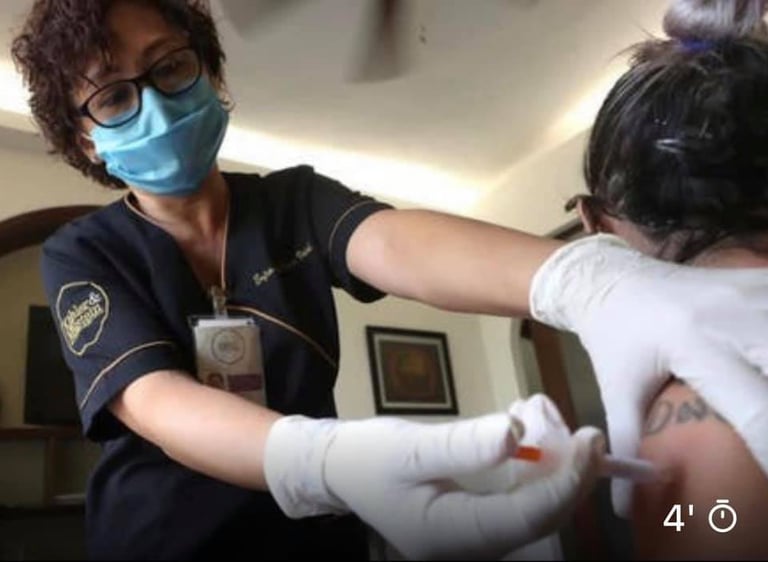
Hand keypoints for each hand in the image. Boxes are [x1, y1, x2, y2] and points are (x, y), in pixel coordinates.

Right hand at [264, 397, 603, 559]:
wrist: (338, 468)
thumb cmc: (367, 457)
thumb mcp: (410, 447)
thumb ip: (463, 445)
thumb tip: (517, 433)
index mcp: (453, 535)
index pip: (528, 517)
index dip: (567, 481)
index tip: (591, 440)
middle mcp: (471, 545)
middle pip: (538, 515)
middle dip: (566, 472)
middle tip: (581, 428)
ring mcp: (473, 534)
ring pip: (531, 504)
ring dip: (549, 462)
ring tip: (542, 411)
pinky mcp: (474, 517)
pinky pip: (516, 495)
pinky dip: (529, 463)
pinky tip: (525, 424)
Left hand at [530, 234, 767, 515]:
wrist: (611, 278)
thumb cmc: (613, 339)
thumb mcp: (617, 391)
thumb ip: (626, 446)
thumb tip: (622, 509)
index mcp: (694, 343)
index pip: (758, 409)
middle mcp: (733, 314)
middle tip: (765, 428)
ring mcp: (755, 292)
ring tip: (765, 396)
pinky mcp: (765, 281)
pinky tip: (767, 362)